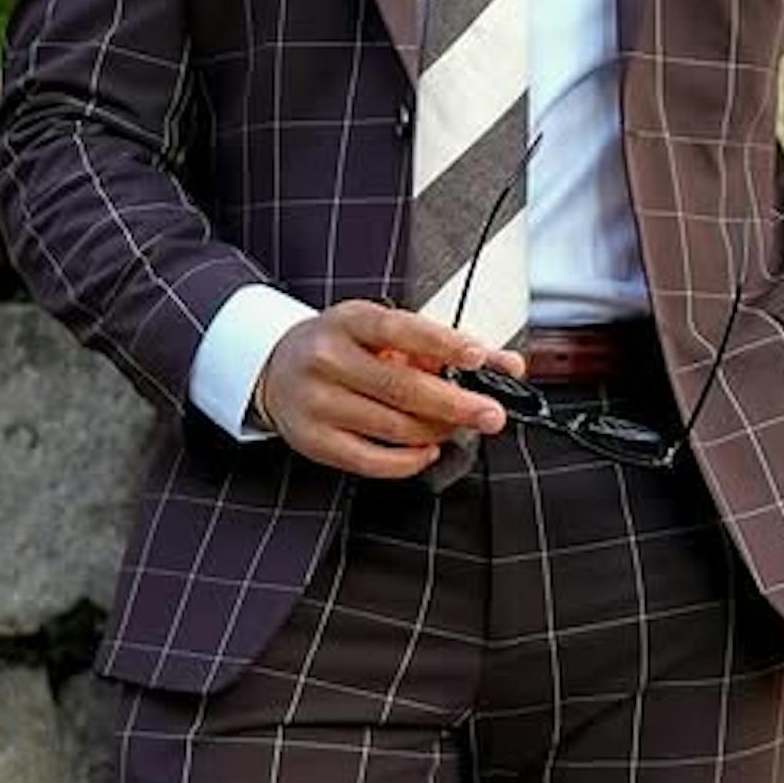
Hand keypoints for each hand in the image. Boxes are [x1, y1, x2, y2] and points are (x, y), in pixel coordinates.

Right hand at [253, 301, 525, 477]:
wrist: (276, 369)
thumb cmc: (343, 347)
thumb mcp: (383, 331)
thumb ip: (444, 346)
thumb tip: (507, 365)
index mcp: (348, 321)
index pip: (400, 329)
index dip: (442, 343)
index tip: (478, 357)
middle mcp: (328, 359)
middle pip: (402, 387)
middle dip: (456, 404)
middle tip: (491, 414)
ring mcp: (318, 402)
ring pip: (394, 427)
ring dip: (437, 432)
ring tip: (458, 427)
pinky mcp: (315, 441)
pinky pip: (373, 461)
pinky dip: (410, 460)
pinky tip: (427, 448)